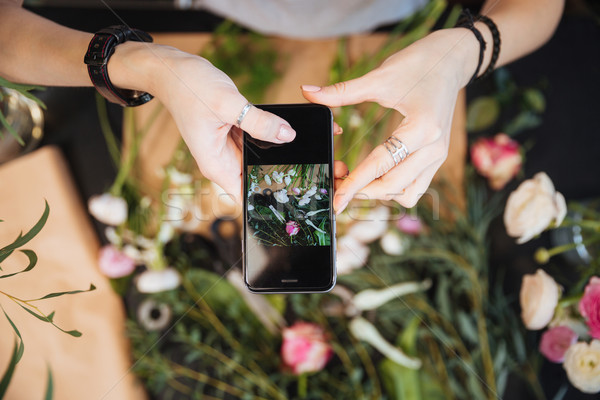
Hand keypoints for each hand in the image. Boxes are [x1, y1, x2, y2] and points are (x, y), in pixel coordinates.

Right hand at [119, 44, 296, 200]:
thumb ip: (258, 122)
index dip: (264, 196)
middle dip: (275, 172)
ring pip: (257, 158)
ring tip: (288, 141)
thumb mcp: (228, 104)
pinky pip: (254, 140)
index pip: (244, 195)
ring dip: (272, 152)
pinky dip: (265, 136)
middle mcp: (221, 160)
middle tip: (298, 163)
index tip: (288, 192)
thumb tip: (287, 135)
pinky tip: (279, 128)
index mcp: (216, 164)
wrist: (173, 71)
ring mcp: (227, 147)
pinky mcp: (232, 134)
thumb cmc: (189, 88)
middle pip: (254, 177)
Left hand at [302, 29, 476, 212]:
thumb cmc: (418, 64)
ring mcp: (438, 155)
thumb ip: (342, 91)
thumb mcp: (379, 77)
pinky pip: (416, 186)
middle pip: (393, 186)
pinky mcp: (438, 157)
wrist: (452, 59)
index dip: (355, 184)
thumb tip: (307, 92)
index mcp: (421, 128)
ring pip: (407, 193)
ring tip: (357, 182)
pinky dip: (395, 188)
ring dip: (380, 193)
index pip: (381, 165)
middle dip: (363, 191)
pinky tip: (377, 177)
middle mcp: (434, 148)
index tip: (336, 201)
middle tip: (337, 186)